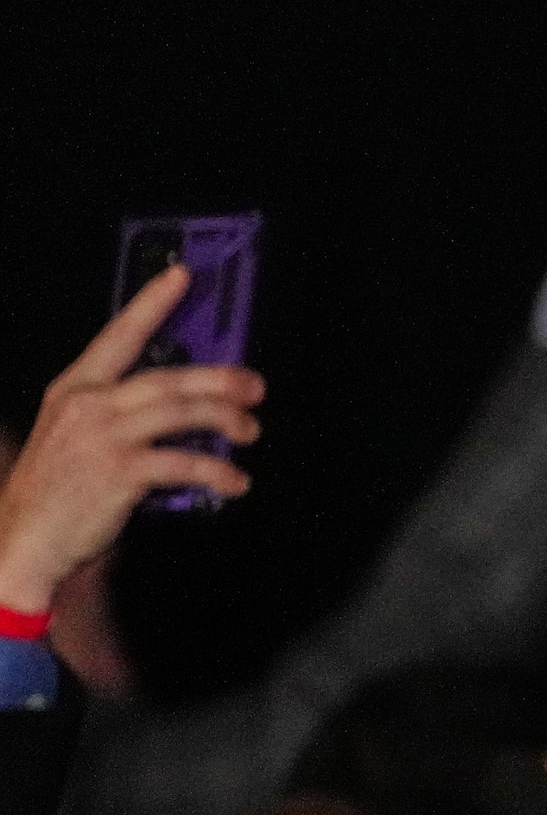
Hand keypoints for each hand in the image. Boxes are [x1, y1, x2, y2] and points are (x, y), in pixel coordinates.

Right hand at [0, 265, 261, 616]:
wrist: (25, 539)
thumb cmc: (60, 493)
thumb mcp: (80, 440)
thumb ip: (124, 418)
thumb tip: (189, 409)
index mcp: (74, 389)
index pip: (118, 335)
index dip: (152, 303)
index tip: (181, 275)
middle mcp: (86, 405)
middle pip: (166, 377)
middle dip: (218, 378)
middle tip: (254, 385)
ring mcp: (101, 437)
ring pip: (180, 412)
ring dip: (224, 419)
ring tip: (250, 429)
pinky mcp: (118, 473)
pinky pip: (183, 464)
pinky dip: (217, 471)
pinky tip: (236, 480)